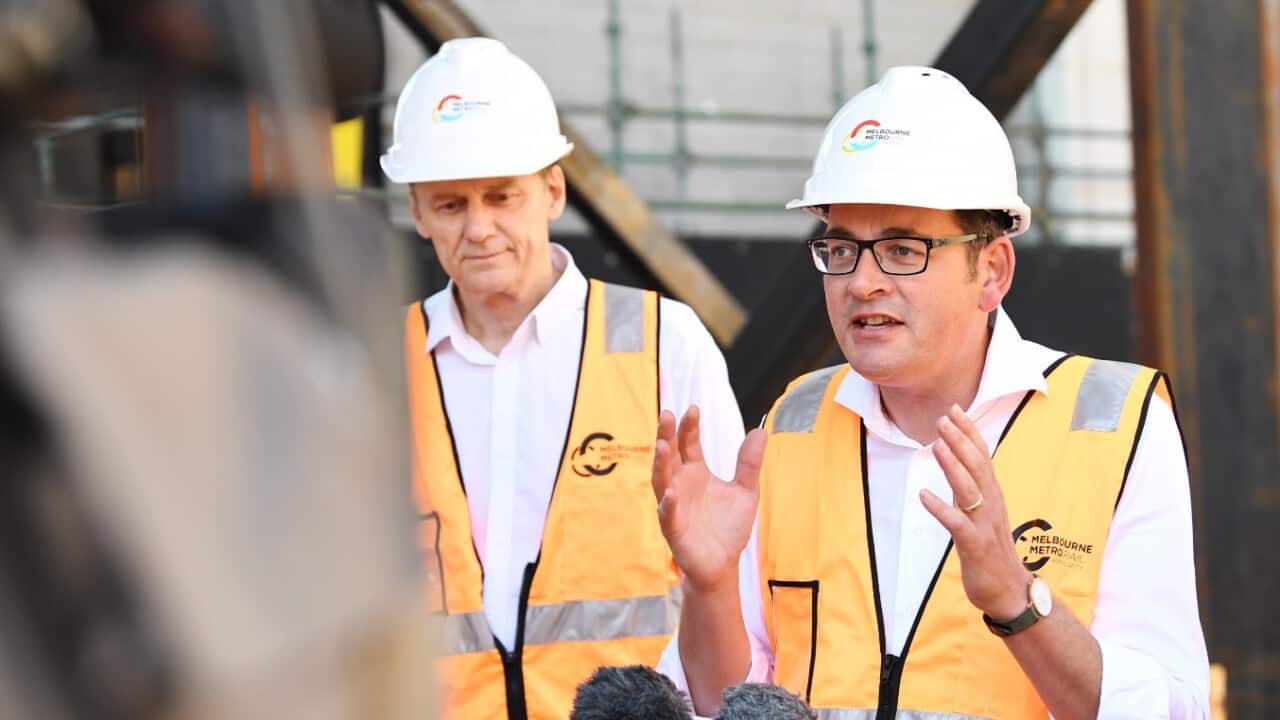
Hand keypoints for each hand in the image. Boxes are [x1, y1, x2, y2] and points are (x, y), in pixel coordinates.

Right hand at [651, 405, 765, 593]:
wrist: (723, 564)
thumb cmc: (728, 527)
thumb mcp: (746, 491)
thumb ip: (749, 463)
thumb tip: (760, 431)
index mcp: (695, 472)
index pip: (688, 444)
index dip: (689, 427)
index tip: (693, 408)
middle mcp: (680, 485)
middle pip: (669, 456)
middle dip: (667, 435)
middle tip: (668, 415)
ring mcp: (673, 506)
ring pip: (661, 481)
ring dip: (660, 464)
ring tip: (662, 445)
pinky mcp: (673, 530)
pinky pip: (667, 515)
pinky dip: (668, 504)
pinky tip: (672, 493)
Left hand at [920, 405, 1032, 619]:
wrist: (1009, 591)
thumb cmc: (992, 550)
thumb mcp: (981, 513)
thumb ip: (971, 488)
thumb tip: (956, 462)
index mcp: (992, 494)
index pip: (982, 456)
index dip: (969, 432)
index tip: (955, 409)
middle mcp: (991, 504)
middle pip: (978, 466)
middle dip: (961, 440)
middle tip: (944, 417)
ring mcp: (984, 524)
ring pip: (970, 490)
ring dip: (953, 466)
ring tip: (937, 445)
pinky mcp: (975, 545)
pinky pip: (957, 524)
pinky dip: (941, 508)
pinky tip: (924, 495)